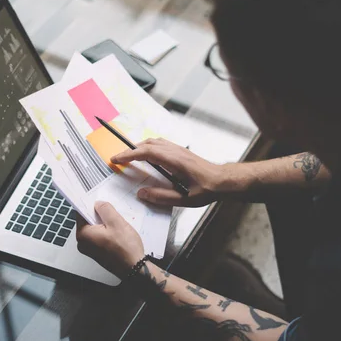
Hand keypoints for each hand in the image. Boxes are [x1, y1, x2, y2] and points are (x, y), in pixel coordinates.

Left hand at [76, 202, 144, 278]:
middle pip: (88, 221)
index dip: (90, 204)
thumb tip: (98, 204)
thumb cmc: (125, 249)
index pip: (80, 212)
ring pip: (95, 229)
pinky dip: (107, 232)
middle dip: (99, 215)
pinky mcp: (97, 253)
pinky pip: (99, 237)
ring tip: (117, 224)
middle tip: (112, 213)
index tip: (97, 198)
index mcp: (83, 234)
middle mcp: (83, 243)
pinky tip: (118, 233)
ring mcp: (90, 249)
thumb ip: (105, 209)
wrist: (134, 269)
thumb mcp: (116, 222)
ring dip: (105, 224)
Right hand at [111, 138, 241, 206]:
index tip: (116, 159)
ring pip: (154, 142)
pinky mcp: (181, 152)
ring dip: (139, 147)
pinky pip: (161, 144)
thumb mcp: (183, 199)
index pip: (146, 153)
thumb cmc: (207, 189)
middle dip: (130, 150)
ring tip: (130, 157)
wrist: (223, 181)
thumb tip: (141, 193)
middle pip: (148, 144)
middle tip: (119, 159)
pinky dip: (148, 147)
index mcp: (174, 161)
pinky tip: (147, 156)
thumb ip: (161, 197)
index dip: (129, 155)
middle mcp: (175, 151)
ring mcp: (179, 150)